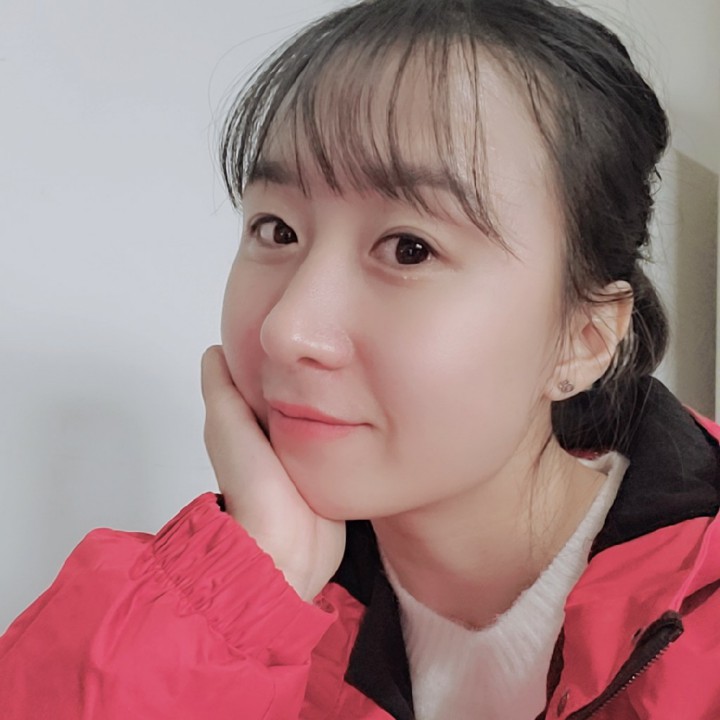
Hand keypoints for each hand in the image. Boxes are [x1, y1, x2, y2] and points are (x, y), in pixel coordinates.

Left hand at [200, 346, 345, 601]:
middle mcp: (276, 437)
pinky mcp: (330, 469)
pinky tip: (363, 402)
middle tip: (331, 342)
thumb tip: (216, 351)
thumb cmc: (253, 489)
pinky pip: (340, 436)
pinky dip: (348, 421)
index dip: (273, 355)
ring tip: (352, 365)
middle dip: (308, 372)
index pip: (262, 378)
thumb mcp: (227, 427)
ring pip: (321, 411)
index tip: (292, 330)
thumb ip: (221, 389)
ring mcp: (305, 454)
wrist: (288, 547)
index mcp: (248, 425)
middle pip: (295, 391)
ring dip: (333, 395)